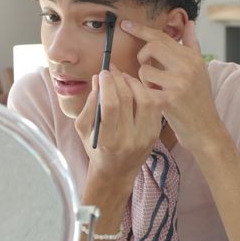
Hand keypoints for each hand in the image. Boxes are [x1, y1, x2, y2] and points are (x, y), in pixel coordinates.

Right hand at [74, 66, 163, 181]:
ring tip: (124, 78)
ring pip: (145, 100)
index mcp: (108, 141)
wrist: (116, 171)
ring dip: (134, 84)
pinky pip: (154, 106)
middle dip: (119, 79)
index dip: (107, 85)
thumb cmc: (96, 148)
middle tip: (112, 70)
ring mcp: (145, 137)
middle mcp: (129, 140)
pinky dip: (145, 93)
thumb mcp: (84, 129)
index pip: (111, 106)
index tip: (103, 73)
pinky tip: (135, 89)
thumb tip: (99, 79)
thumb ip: (90, 104)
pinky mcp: (155, 134)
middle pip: (128, 99)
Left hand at [119, 19, 222, 151]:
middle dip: (142, 57)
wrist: (205, 128)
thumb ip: (192, 45)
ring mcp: (178, 83)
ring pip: (144, 71)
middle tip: (147, 68)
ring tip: (156, 89)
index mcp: (191, 58)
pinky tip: (155, 99)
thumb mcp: (200, 69)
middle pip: (151, 47)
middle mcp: (187, 67)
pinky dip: (145, 93)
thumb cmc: (199, 99)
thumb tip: (190, 23)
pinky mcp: (169, 100)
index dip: (141, 29)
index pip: (162, 36)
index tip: (125, 24)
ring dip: (144, 81)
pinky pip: (144, 89)